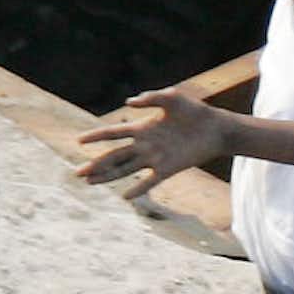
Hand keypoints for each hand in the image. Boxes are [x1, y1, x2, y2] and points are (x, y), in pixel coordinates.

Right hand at [73, 88, 228, 194]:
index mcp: (142, 128)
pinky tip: (125, 196)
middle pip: (114, 156)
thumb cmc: (194, 111)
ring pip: (126, 170)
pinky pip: (150, 181)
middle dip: (95, 164)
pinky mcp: (168, 169)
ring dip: (108, 176)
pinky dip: (138, 188)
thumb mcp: (171, 98)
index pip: (113, 133)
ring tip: (91, 183)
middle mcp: (144, 145)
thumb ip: (150, 97)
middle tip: (77, 173)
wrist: (215, 128)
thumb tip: (128, 102)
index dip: (95, 136)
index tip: (78, 141)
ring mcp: (155, 159)